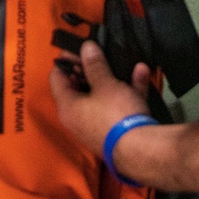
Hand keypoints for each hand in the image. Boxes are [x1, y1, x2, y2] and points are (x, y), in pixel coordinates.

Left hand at [49, 41, 152, 177]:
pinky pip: (120, 104)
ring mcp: (99, 124)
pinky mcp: (118, 130)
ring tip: (120, 57)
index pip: (56, 78)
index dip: (66, 60)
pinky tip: (141, 71)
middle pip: (79, 87)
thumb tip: (85, 46)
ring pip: (103, 94)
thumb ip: (94, 64)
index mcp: (68, 107)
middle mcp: (80, 118)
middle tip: (100, 50)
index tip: (79, 47)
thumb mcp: (104, 84)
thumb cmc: (114, 113)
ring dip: (113, 76)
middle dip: (90, 67)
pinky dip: (129, 88)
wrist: (142, 152)